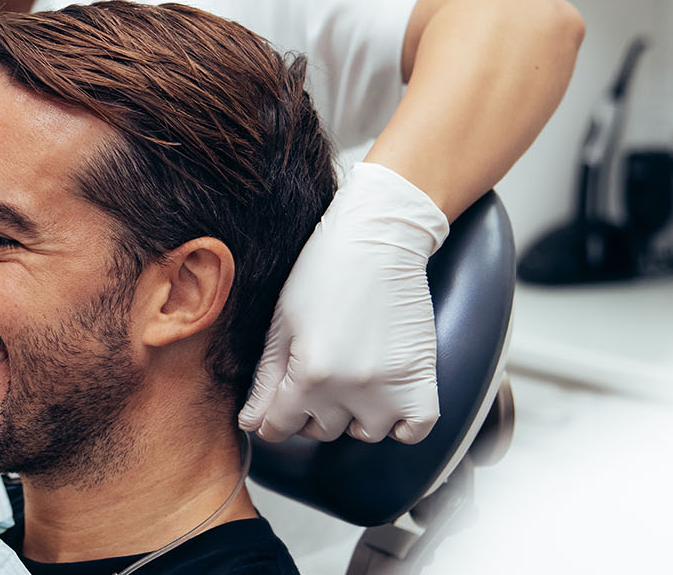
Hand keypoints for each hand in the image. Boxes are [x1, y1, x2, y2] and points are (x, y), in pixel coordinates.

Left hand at [239, 162, 450, 443]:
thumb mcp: (281, 326)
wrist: (377, 240)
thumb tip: (250, 425)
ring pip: (365, 432)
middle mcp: (349, 389)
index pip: (278, 428)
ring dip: (355, 415)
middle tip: (318, 374)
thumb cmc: (320, 276)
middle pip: (320, 431)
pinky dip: (401, 424)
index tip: (277, 409)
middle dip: (312, 410)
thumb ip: (266, 381)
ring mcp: (390, 387)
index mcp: (307, 374)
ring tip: (351, 380)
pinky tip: (385, 399)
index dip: (272, 420)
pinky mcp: (423, 379)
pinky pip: (415, 431)